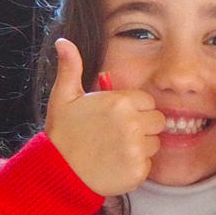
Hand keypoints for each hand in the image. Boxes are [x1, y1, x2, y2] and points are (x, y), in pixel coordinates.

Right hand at [43, 38, 161, 196]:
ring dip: (141, 146)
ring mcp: (136, 149)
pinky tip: (116, 164)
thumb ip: (70, 67)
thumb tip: (63, 42)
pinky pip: (148, 165)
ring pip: (155, 143)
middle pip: (157, 121)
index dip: (134, 109)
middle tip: (119, 134)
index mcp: (120, 102)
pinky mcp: (138, 171)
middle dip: (143, 126)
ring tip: (115, 149)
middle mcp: (132, 124)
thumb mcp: (63, 97)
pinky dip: (136, 166)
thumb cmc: (62, 134)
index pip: (147, 102)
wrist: (58, 173)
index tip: (117, 118)